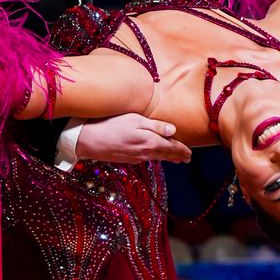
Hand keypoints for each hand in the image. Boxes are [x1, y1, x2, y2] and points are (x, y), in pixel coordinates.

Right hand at [76, 113, 191, 163]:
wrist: (89, 140)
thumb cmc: (111, 125)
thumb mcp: (135, 120)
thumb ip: (155, 126)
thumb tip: (173, 130)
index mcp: (150, 142)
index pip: (172, 147)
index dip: (182, 150)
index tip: (190, 154)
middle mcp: (145, 153)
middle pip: (166, 155)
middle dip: (178, 156)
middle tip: (187, 159)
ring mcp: (135, 157)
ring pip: (156, 158)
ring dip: (167, 158)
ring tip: (176, 160)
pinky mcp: (127, 159)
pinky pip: (146, 158)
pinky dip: (154, 157)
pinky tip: (154, 156)